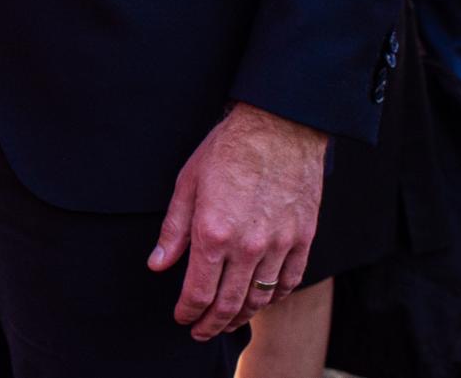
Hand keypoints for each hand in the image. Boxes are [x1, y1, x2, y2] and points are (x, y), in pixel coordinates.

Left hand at [148, 103, 328, 340]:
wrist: (279, 128)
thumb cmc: (227, 150)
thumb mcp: (186, 184)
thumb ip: (173, 231)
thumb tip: (157, 265)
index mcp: (213, 233)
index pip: (198, 292)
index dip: (188, 312)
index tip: (181, 318)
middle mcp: (248, 246)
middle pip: (229, 304)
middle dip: (211, 323)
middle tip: (201, 331)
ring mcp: (279, 245)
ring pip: (260, 298)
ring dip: (241, 316)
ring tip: (227, 321)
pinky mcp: (303, 239)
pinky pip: (289, 282)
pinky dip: (273, 298)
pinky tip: (261, 300)